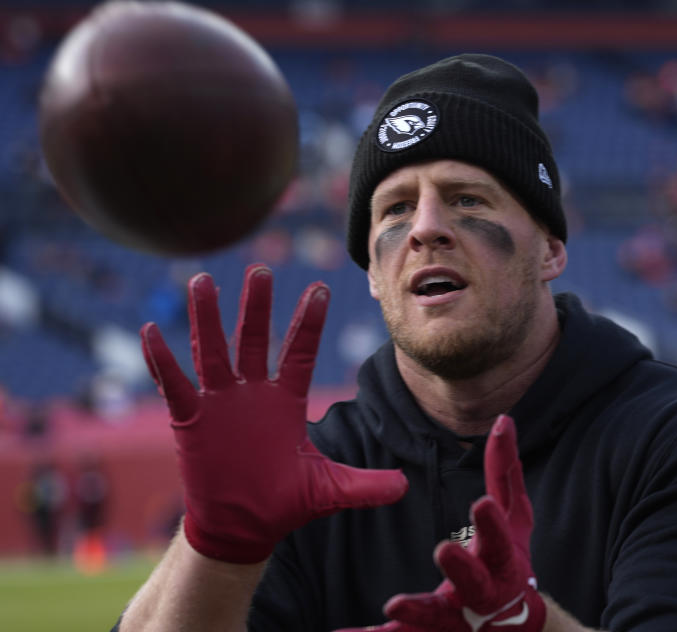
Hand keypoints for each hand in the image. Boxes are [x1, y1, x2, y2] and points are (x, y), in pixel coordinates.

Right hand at [140, 264, 407, 562]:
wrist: (243, 527)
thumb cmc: (284, 501)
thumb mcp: (329, 489)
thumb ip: (366, 485)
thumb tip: (406, 486)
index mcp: (287, 400)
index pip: (299, 352)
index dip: (309, 322)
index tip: (320, 288)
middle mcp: (253, 393)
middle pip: (254, 340)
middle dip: (257, 306)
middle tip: (260, 269)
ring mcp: (220, 403)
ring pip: (212, 351)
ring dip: (206, 318)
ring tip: (202, 281)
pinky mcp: (191, 420)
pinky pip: (173, 385)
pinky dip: (162, 361)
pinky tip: (150, 333)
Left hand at [340, 415, 544, 631]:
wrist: (516, 628)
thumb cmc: (511, 558)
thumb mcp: (515, 515)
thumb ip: (505, 470)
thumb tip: (503, 419)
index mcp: (502, 559)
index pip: (500, 538)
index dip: (493, 524)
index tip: (479, 503)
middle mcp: (484, 592)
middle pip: (475, 582)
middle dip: (461, 568)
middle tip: (442, 549)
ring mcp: (458, 617)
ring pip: (437, 617)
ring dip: (417, 611)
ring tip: (393, 604)